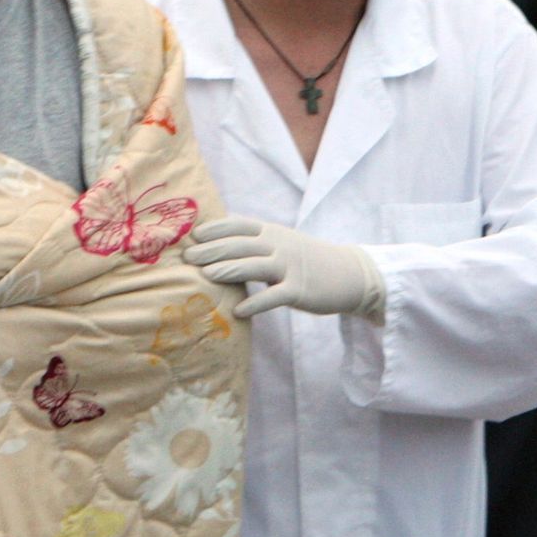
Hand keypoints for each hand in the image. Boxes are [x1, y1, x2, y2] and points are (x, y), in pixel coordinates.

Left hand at [183, 216, 385, 319]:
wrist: (349, 274)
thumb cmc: (304, 260)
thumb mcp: (280, 242)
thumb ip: (252, 242)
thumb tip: (212, 245)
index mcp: (271, 232)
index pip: (239, 225)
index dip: (215, 229)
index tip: (193, 236)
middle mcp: (279, 245)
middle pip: (241, 245)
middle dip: (212, 250)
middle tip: (188, 258)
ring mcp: (290, 267)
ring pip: (255, 266)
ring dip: (229, 270)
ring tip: (205, 277)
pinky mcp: (300, 290)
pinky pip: (275, 297)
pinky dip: (256, 303)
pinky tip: (238, 311)